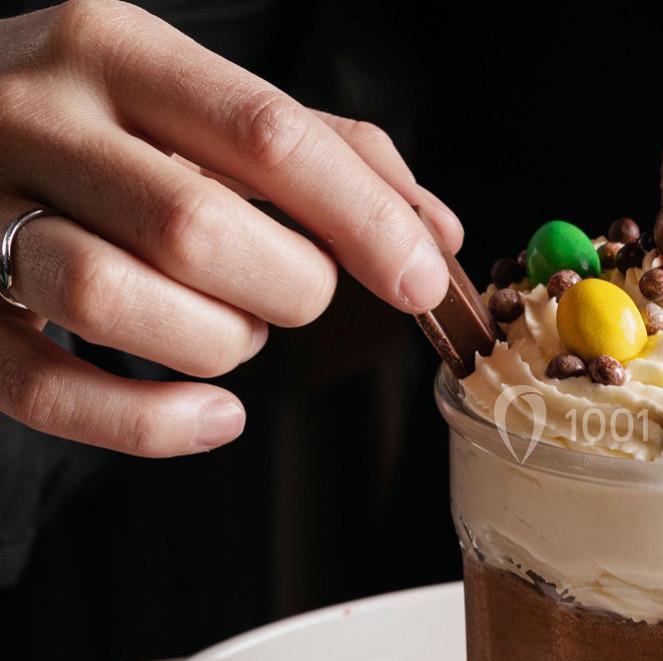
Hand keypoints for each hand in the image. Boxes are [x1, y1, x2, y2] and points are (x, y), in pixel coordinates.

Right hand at [0, 0, 462, 455]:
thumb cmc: (100, 124)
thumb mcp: (201, 102)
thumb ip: (326, 153)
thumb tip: (435, 232)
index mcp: (113, 48)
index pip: (267, 133)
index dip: (363, 218)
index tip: (421, 279)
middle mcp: (33, 116)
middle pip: (196, 228)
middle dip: (287, 287)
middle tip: (295, 291)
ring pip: (115, 300)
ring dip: (215, 342)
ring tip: (228, 329)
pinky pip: (48, 391)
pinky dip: (151, 423)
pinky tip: (212, 416)